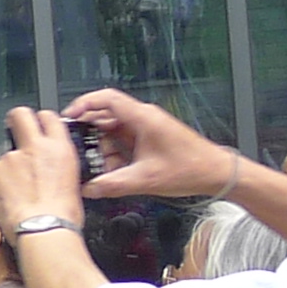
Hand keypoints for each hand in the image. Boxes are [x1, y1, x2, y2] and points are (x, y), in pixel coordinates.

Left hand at [0, 107, 85, 236]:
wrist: (44, 230)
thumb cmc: (62, 215)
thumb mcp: (71, 180)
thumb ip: (56, 163)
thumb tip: (49, 164)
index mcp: (59, 148)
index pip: (48, 116)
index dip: (40, 120)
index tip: (36, 126)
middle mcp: (34, 147)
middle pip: (19, 114)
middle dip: (16, 120)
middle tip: (15, 132)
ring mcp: (11, 158)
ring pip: (4, 151)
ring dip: (7, 164)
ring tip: (16, 188)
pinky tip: (8, 197)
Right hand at [60, 87, 230, 200]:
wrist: (217, 173)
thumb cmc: (192, 168)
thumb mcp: (145, 179)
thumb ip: (112, 185)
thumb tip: (89, 189)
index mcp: (143, 118)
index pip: (105, 98)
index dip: (83, 104)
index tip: (69, 117)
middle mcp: (145, 118)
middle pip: (106, 114)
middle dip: (90, 131)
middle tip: (78, 146)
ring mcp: (148, 128)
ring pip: (115, 129)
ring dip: (103, 145)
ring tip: (98, 164)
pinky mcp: (151, 138)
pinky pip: (125, 139)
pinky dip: (115, 151)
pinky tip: (114, 168)